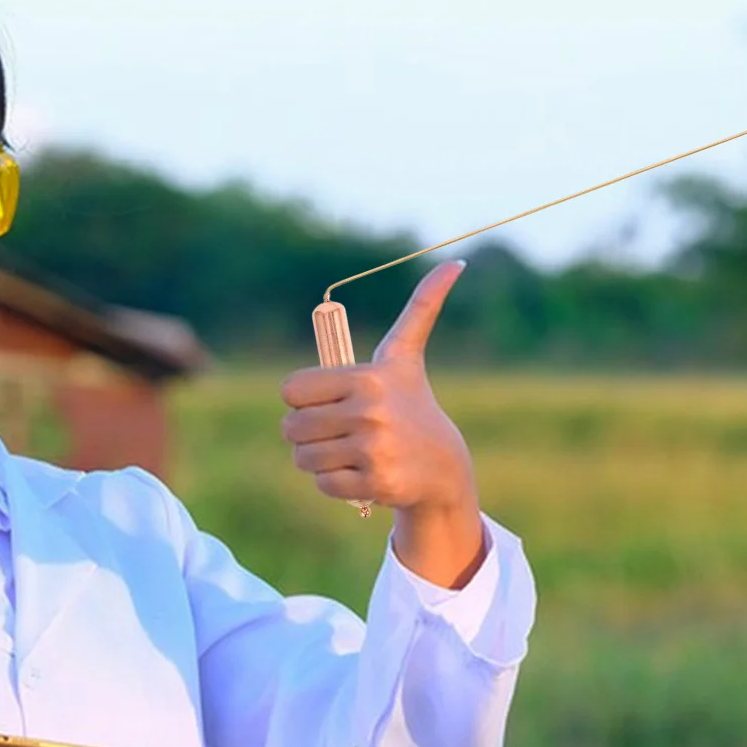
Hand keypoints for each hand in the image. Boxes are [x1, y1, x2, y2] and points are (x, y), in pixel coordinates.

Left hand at [281, 261, 486, 586]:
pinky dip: (336, 484)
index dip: (302, 400)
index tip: (328, 403)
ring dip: (319, 460)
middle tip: (338, 433)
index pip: (290, 390)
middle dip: (307, 434)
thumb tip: (455, 262)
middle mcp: (370, 412)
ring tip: (351, 453)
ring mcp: (373, 450)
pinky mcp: (376, 483)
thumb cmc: (413, 404)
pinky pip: (323, 484)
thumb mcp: (407, 356)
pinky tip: (362, 474)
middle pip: (291, 428)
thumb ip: (421, 308)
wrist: (443, 468)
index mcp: (367, 378)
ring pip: (303, 458)